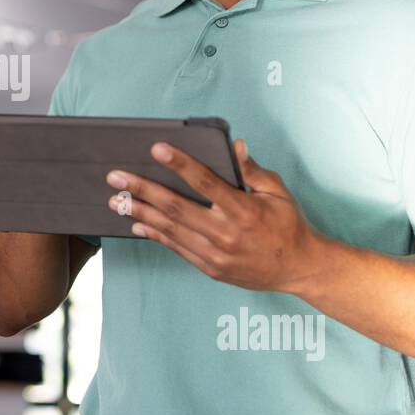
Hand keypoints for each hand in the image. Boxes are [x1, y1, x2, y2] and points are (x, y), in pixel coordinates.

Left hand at [106, 139, 327, 294]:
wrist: (299, 268)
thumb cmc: (288, 225)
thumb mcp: (278, 192)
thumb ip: (252, 170)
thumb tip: (235, 146)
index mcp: (243, 210)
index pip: (205, 182)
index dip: (179, 164)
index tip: (157, 149)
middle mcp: (226, 233)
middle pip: (176, 207)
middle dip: (142, 190)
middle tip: (116, 177)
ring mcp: (216, 254)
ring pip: (170, 230)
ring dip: (140, 213)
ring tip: (116, 200)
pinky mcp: (210, 268)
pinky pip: (177, 248)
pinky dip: (155, 235)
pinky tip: (137, 224)